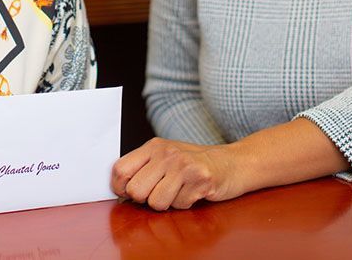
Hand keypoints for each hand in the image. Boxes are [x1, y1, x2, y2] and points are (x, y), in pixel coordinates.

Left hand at [110, 138, 244, 210]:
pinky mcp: (200, 179)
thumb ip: (143, 169)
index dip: (120, 187)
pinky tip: (193, 191)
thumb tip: (120, 191)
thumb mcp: (165, 157)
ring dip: (167, 203)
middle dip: (146, 199)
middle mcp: (166, 153)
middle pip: (136, 190)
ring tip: (179, 191)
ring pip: (156, 202)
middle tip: (160, 192)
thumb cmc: (193, 164)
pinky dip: (185, 204)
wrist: (231, 163)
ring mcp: (183, 165)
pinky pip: (179, 205)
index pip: (120, 169)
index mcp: (153, 147)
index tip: (129, 193)